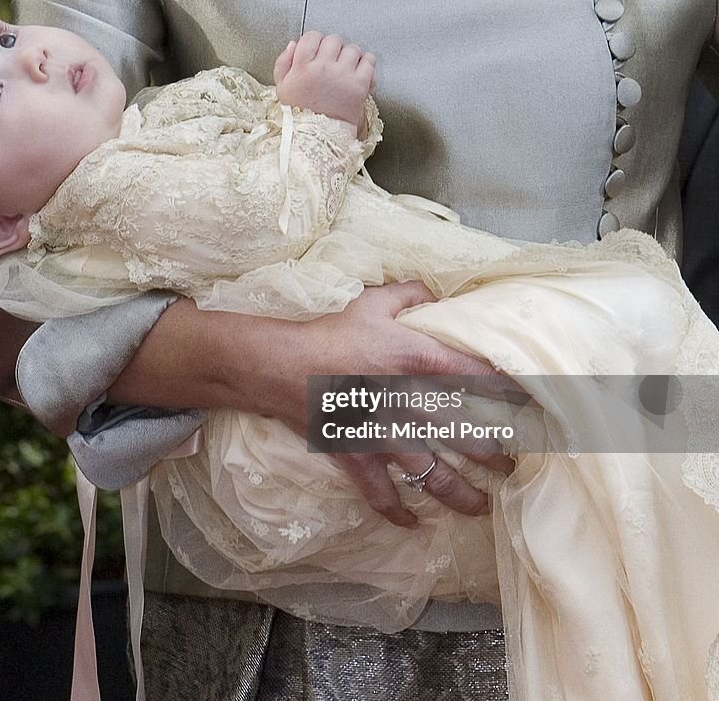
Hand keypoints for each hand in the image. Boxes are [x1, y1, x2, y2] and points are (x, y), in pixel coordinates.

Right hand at [273, 31, 376, 132]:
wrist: (319, 136)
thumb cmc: (300, 114)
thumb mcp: (282, 89)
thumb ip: (283, 63)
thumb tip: (294, 44)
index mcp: (302, 67)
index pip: (312, 37)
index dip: (315, 42)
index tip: (317, 50)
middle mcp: (323, 68)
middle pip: (333, 40)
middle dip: (333, 49)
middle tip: (331, 62)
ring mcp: (343, 75)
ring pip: (352, 49)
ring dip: (350, 56)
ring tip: (345, 70)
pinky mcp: (360, 84)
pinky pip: (369, 60)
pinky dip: (366, 63)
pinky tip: (359, 71)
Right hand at [293, 282, 517, 527]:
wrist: (282, 366)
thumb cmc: (330, 332)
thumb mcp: (372, 302)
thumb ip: (410, 295)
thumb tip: (437, 294)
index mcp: (418, 362)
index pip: (479, 379)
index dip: (511, 393)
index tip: (536, 406)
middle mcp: (409, 404)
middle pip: (467, 437)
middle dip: (497, 455)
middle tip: (516, 467)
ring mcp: (384, 436)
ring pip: (433, 475)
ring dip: (461, 495)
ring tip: (483, 506)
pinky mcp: (358, 457)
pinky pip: (381, 494)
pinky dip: (396, 512)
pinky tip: (413, 525)